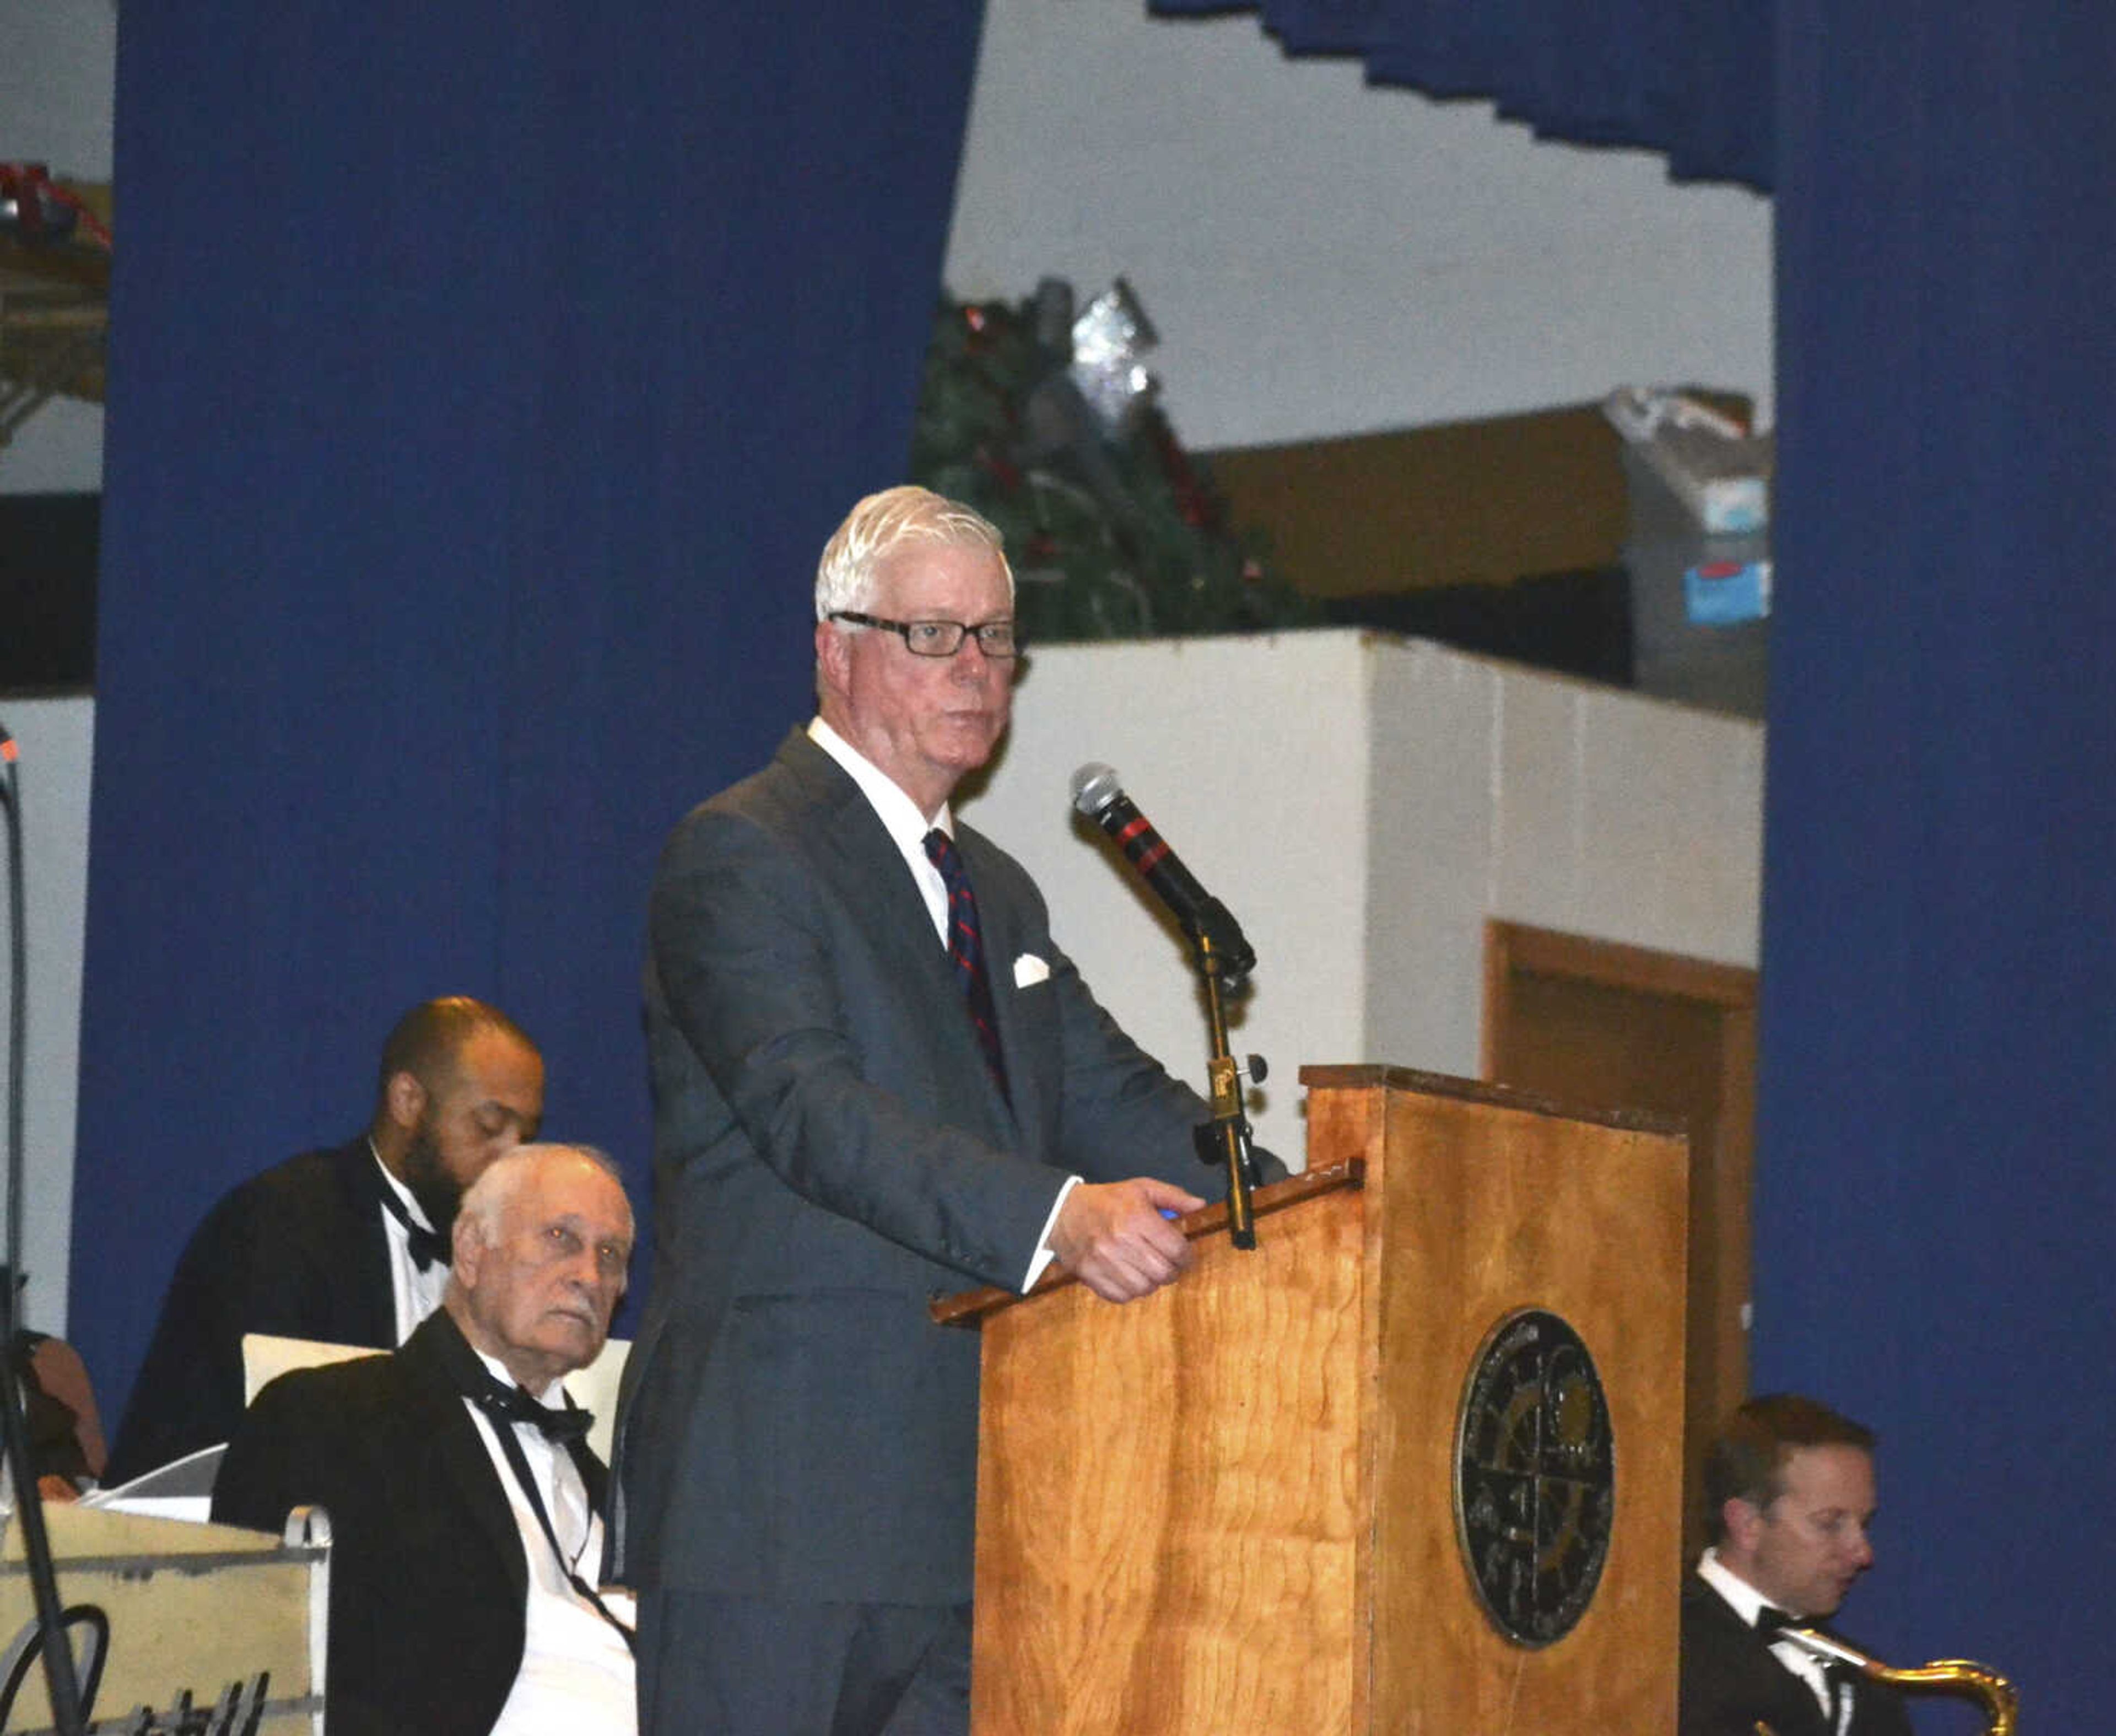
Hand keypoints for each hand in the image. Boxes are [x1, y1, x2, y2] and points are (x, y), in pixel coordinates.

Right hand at [1048, 1177, 1206, 1302]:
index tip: (1184, 1256)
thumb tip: (1199, 1206)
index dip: (1187, 1256)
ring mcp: (1103, 1260)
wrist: (1062, 1211)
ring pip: (1144, 1288)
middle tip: (1168, 1265)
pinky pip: (1121, 1296)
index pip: (1176, 1249)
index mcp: (1136, 1216)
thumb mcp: (1141, 1188)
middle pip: (1163, 1273)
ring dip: (1152, 1282)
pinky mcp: (1089, 1275)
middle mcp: (1120, 1240)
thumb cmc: (1107, 1200)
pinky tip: (1129, 1277)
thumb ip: (1173, 1196)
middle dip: (1172, 1271)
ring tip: (1148, 1270)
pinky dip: (1130, 1291)